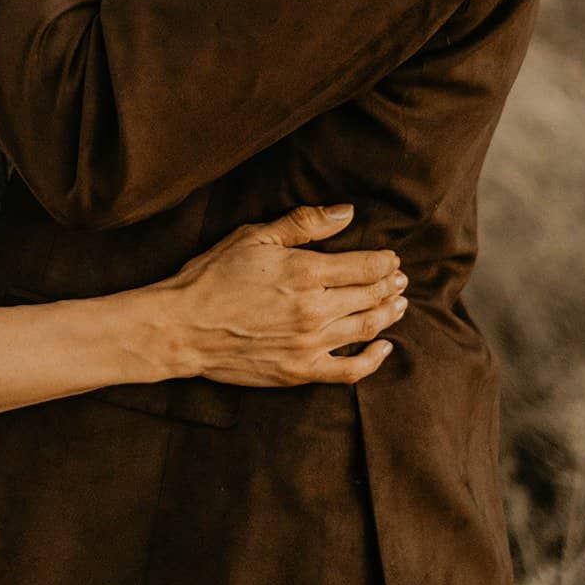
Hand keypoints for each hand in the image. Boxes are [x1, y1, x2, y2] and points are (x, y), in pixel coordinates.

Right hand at [116, 204, 405, 387]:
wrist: (184, 326)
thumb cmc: (214, 275)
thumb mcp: (255, 236)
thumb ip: (304, 223)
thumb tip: (347, 212)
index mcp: (307, 272)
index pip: (365, 267)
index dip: (385, 262)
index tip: (391, 259)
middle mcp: (316, 310)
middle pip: (371, 296)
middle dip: (391, 286)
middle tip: (400, 279)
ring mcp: (311, 344)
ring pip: (367, 328)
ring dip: (389, 314)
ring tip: (398, 304)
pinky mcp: (302, 371)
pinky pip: (351, 370)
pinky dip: (374, 360)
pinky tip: (384, 347)